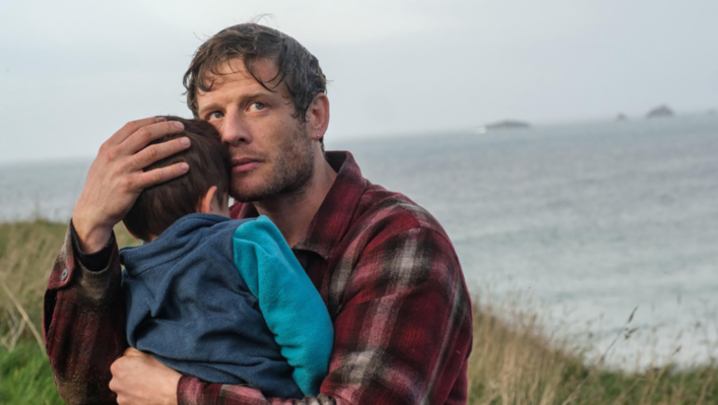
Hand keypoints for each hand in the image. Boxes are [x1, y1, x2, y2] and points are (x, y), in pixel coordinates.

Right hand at [73, 117, 189, 251]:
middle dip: (166, 128)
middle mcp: (115, 155)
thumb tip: (136, 139)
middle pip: (145, 135)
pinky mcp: (130, 186)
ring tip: (188, 143)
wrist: (91, 212)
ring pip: (153, 152)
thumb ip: (117, 151)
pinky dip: (172, 170)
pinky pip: (156, 175)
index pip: (132, 126)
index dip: (151, 121)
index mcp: (108, 147)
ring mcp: (122, 170)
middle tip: (182, 127)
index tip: (166, 120)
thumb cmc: (101, 188)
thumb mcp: (103, 164)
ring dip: (173, 146)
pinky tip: (186, 167)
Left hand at [110, 348, 180, 404]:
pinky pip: (129, 399)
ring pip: (124, 389)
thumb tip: (126, 355)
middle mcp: (114, 383)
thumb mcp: (147, 353)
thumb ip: (131, 352)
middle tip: (146, 376)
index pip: (121, 362)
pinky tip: (147, 394)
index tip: (143, 365)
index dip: (132, 363)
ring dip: (132, 388)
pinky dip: (135, 397)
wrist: (172, 392)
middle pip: (120, 377)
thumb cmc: (161, 370)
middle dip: (129, 376)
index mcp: (117, 366)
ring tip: (148, 386)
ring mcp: (120, 397)